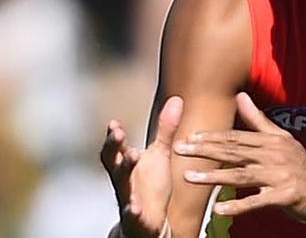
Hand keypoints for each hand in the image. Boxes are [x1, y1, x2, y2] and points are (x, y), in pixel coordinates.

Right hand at [101, 96, 183, 237]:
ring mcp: (127, 198)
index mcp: (127, 163)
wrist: (150, 221)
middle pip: (113, 161)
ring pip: (121, 184)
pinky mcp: (136, 218)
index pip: (116, 148)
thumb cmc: (151, 185)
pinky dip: (131, 210)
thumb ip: (166, 128)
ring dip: (124, 169)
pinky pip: (131, 215)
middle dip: (114, 147)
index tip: (113, 123)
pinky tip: (134, 207)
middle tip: (118, 133)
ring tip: (133, 154)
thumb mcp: (160, 154)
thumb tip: (176, 99)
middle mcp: (123, 179)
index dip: (114, 136)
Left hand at [174, 92, 305, 221]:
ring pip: (241, 175)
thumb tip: (241, 95)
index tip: (189, 136)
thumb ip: (258, 119)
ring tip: (191, 177)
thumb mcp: (282, 138)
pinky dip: (237, 206)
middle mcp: (274, 154)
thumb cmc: (300, 163)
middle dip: (205, 151)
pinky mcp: (284, 196)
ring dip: (214, 176)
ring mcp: (279, 175)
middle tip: (180, 150)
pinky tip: (218, 209)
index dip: (211, 136)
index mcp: (271, 140)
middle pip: (234, 152)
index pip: (236, 136)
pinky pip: (257, 201)